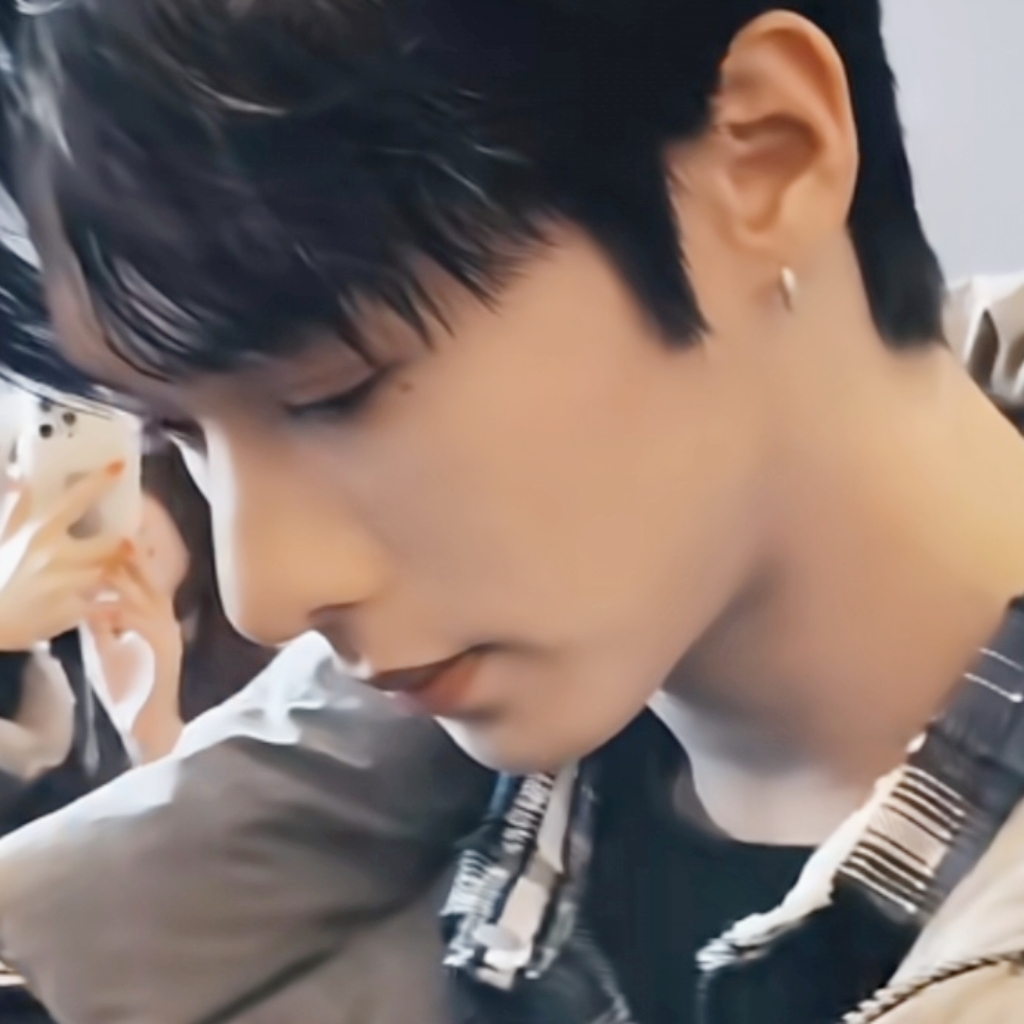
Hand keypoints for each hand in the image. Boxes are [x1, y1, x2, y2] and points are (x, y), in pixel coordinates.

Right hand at [0, 462, 126, 650]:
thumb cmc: (1, 573)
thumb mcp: (5, 536)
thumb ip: (18, 507)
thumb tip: (20, 477)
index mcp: (39, 531)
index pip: (74, 500)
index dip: (99, 481)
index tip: (120, 466)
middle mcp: (54, 555)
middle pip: (109, 544)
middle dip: (128, 543)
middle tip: (137, 540)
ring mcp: (65, 584)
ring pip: (112, 572)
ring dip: (127, 570)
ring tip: (135, 568)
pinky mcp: (73, 610)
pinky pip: (109, 603)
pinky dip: (121, 600)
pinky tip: (126, 597)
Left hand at [86, 547, 183, 760]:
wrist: (146, 726)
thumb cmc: (128, 689)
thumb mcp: (110, 648)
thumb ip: (104, 625)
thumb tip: (90, 603)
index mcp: (156, 620)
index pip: (147, 581)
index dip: (137, 558)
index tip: (124, 533)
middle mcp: (167, 623)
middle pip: (152, 582)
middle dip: (138, 558)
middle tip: (123, 534)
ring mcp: (168, 637)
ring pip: (151, 599)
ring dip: (132, 579)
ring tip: (114, 560)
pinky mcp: (164, 652)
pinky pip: (144, 626)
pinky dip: (125, 614)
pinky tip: (106, 608)